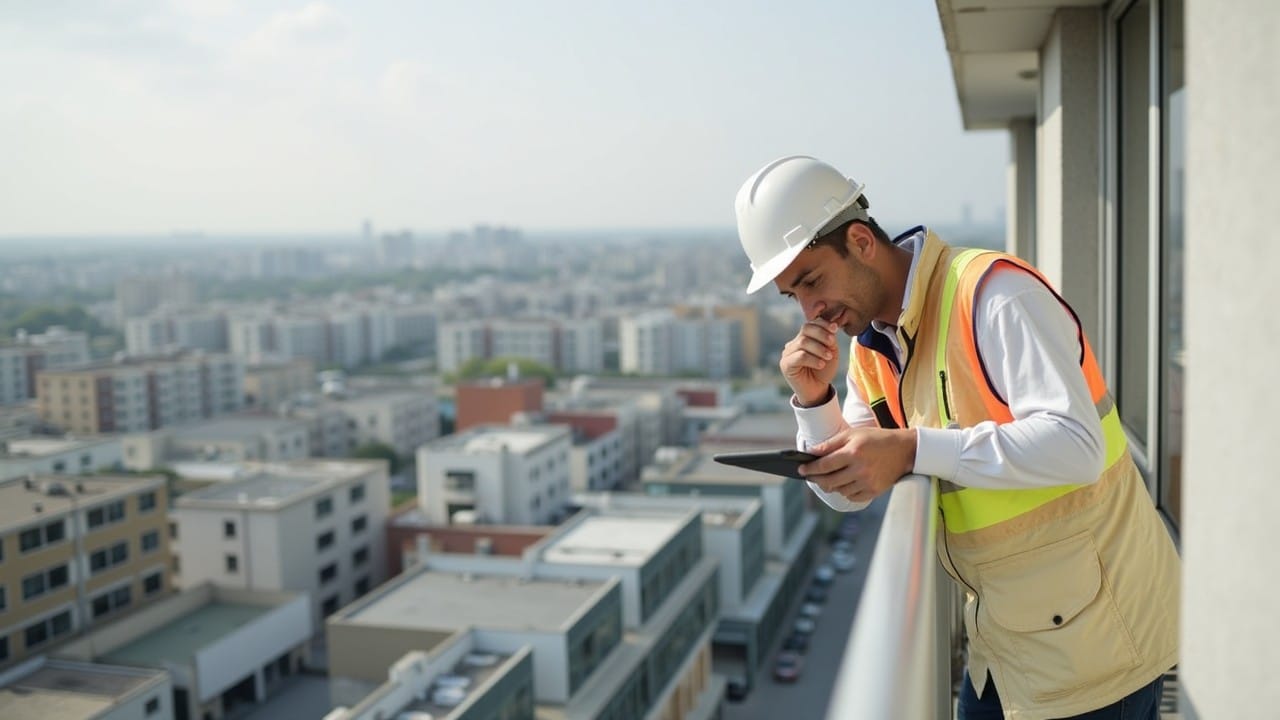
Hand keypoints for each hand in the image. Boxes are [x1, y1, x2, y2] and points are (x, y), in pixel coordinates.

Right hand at [780, 320, 840, 405]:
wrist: (817, 390)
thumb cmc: (824, 370)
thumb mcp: (830, 352)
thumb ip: (829, 339)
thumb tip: (831, 326)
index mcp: (803, 338)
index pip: (810, 324)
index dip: (822, 324)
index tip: (835, 329)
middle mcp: (793, 343)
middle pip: (805, 329)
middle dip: (822, 334)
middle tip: (832, 344)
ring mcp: (787, 353)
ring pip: (803, 342)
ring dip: (819, 348)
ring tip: (828, 357)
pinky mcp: (785, 364)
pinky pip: (799, 356)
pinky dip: (813, 359)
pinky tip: (821, 365)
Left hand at [799, 427, 915, 503]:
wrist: (904, 450)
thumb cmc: (876, 439)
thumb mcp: (853, 434)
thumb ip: (831, 444)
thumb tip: (811, 453)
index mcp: (853, 453)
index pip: (824, 465)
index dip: (810, 469)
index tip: (801, 470)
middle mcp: (860, 470)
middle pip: (829, 481)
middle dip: (816, 479)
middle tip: (811, 477)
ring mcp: (868, 482)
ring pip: (839, 490)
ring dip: (831, 485)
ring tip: (830, 477)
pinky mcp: (874, 491)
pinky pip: (852, 497)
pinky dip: (845, 492)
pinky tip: (845, 483)